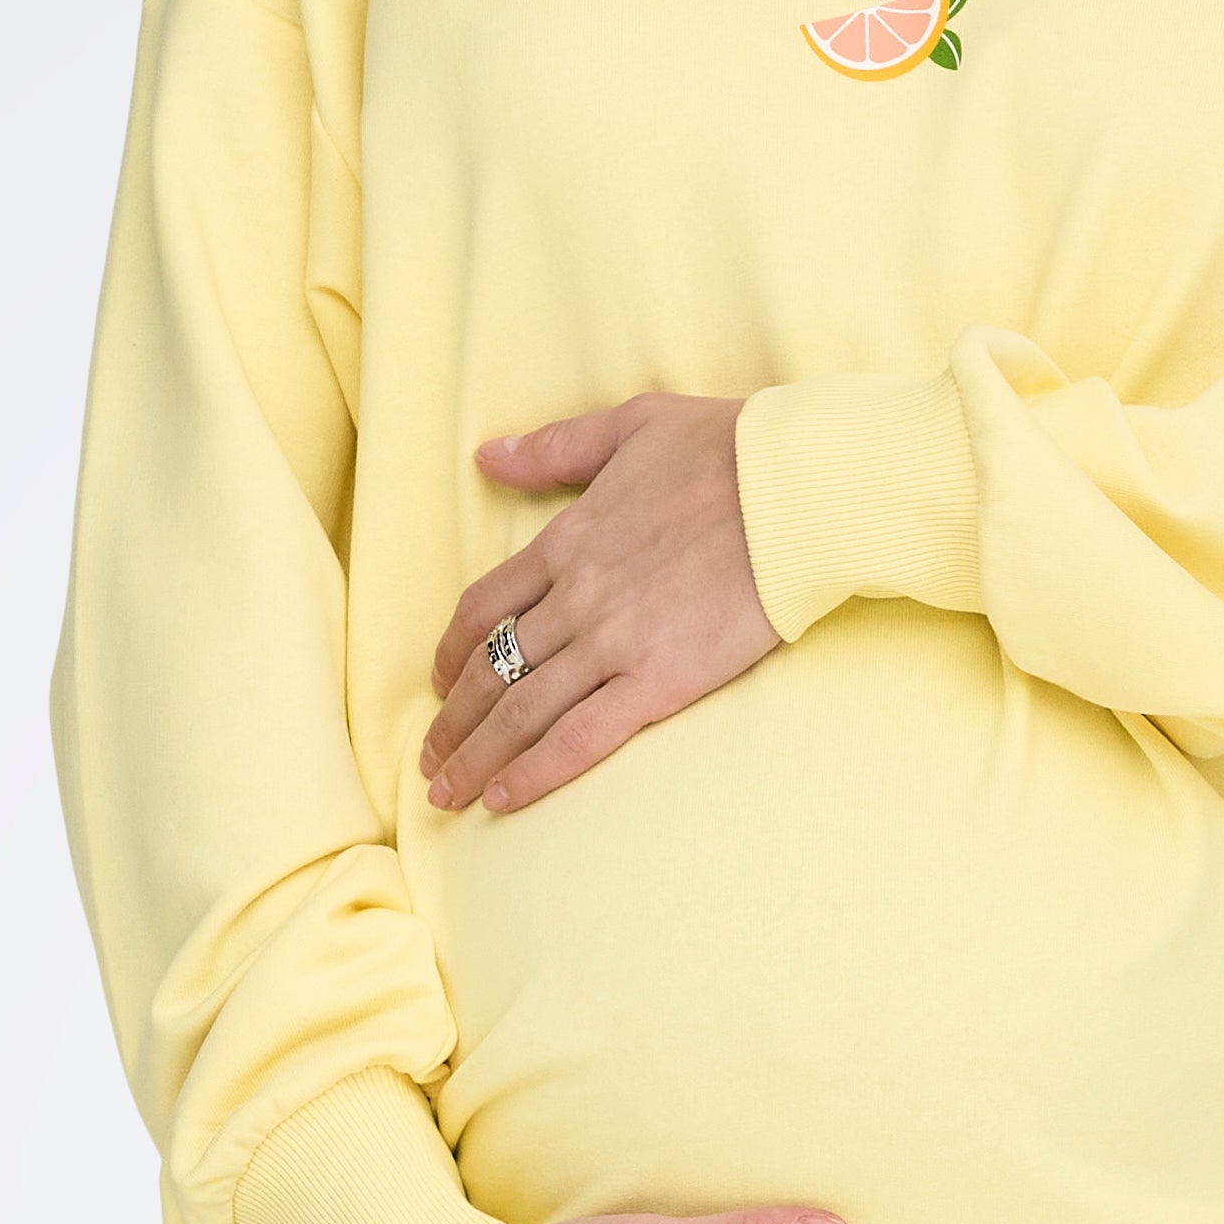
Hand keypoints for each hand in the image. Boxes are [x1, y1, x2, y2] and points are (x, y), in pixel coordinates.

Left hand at [424, 390, 773, 814]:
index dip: (452, 651)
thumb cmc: (725, 450)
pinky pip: (580, 737)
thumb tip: (488, 456)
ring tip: (448, 793)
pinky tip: (503, 797)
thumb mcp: (628, 426)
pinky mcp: (659, 681)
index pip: (484, 607)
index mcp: (567, 541)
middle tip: (429, 760)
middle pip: (491, 669)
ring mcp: (614, 643)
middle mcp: (576, 598)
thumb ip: (554, 449)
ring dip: (476, 757)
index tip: (440, 684)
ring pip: (521, 710)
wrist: (794, 490)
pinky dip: (534, 772)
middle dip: (453, 722)